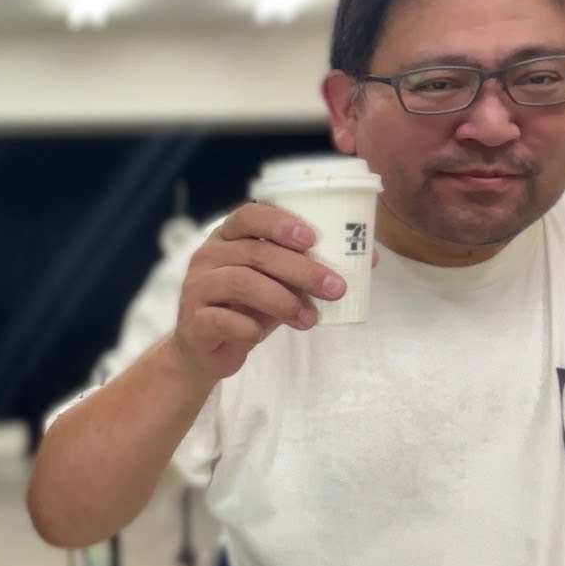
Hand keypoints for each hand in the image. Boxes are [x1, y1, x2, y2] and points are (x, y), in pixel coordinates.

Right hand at [174, 203, 349, 378]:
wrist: (207, 350)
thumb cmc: (246, 308)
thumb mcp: (278, 284)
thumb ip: (308, 269)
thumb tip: (371, 258)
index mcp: (227, 238)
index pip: (247, 215)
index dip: (278, 222)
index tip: (312, 238)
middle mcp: (208, 256)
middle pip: (255, 252)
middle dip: (301, 269)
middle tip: (335, 287)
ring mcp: (197, 287)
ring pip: (242, 283)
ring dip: (283, 301)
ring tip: (310, 319)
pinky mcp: (194, 321)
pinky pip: (225, 319)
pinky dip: (250, 327)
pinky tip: (261, 333)